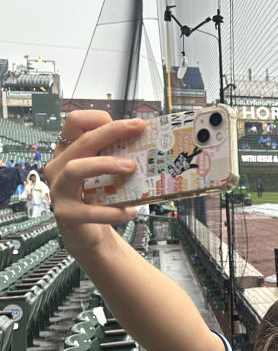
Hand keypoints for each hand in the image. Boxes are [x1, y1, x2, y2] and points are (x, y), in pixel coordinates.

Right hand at [48, 114, 145, 251]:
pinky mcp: (66, 214)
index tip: (130, 124)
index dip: (99, 118)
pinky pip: (89, 211)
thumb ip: (117, 156)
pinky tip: (132, 211)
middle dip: (111, 132)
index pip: (74, 123)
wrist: (89, 232)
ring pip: (75, 169)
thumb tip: (146, 140)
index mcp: (68, 151)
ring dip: (105, 164)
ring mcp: (59, 190)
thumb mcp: (107, 173)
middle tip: (138, 130)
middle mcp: (59, 166)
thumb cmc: (99, 198)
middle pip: (81, 142)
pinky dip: (113, 212)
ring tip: (132, 167)